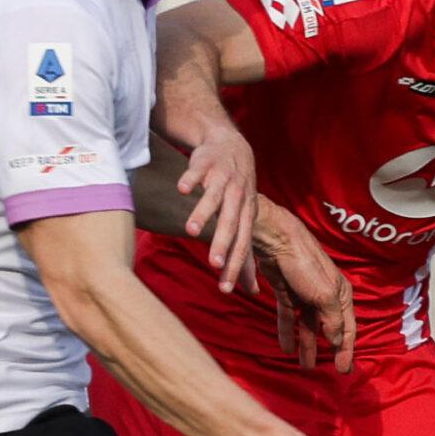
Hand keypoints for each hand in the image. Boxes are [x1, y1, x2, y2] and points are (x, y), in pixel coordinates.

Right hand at [175, 116, 258, 294]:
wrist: (230, 144)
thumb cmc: (237, 191)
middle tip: (214, 263)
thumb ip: (246, 255)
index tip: (225, 288)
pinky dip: (190, 179)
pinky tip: (182, 190)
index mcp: (246, 215)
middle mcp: (237, 197)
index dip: (236, 266)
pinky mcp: (206, 163)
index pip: (243, 244)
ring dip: (203, 213)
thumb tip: (252, 291)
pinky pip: (197, 171)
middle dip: (222, 243)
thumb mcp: (246, 221)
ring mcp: (222, 178)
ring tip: (190, 231)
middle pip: (231, 223)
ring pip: (213, 198)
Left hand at [252, 201, 356, 372]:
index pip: (348, 328)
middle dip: (331, 350)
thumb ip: (331, 320)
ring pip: (308, 326)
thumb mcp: (324, 295)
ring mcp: (305, 295)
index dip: (347, 350)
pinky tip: (286, 348)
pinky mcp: (286, 292)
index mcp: (341, 294)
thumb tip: (337, 341)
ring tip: (305, 366)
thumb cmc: (306, 265)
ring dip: (308, 345)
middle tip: (333, 371)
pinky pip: (289, 317)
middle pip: (330, 329)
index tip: (345, 370)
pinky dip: (288, 332)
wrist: (277, 240)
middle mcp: (326, 296)